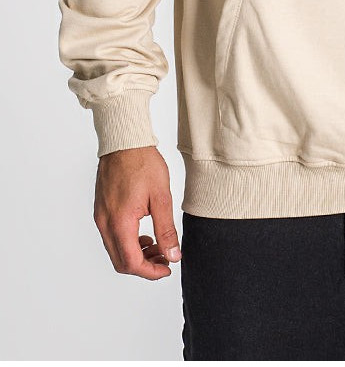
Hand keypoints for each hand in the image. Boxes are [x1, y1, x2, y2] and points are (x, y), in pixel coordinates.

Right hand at [93, 146, 181, 279]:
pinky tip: (144, 234)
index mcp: (120, 222)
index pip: (132, 263)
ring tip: (158, 245)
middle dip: (144, 266)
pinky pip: (111, 237)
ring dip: (136, 255)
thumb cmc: (142, 163)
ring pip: (115, 251)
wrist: (124, 141)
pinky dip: (128, 242)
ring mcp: (100, 217)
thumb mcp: (161, 197)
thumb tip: (173, 255)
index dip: (151, 272)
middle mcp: (105, 223)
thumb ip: (166, 229)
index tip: (167, 268)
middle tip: (165, 259)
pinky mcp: (101, 210)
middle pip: (121, 262)